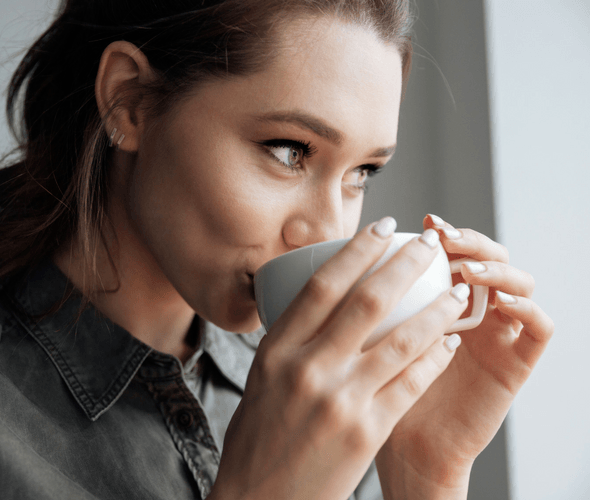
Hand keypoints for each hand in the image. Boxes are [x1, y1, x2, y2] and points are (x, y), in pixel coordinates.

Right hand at [210, 218, 468, 499]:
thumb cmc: (257, 443)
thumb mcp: (261, 383)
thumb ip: (289, 346)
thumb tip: (319, 311)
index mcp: (275, 352)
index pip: (322, 286)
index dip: (357, 250)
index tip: (383, 228)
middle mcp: (306, 369)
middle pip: (366, 301)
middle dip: (405, 264)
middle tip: (429, 245)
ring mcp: (339, 400)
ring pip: (400, 340)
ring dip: (436, 310)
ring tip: (458, 292)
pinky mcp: (366, 432)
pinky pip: (410, 384)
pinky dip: (434, 359)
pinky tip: (448, 343)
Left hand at [376, 215, 553, 498]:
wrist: (406, 453)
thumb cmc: (378, 396)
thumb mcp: (364, 344)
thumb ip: (359, 308)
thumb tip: (323, 261)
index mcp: (435, 301)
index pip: (447, 251)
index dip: (437, 233)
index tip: (410, 223)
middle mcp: (469, 311)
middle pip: (484, 256)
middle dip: (467, 239)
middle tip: (441, 236)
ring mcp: (496, 335)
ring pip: (518, 282)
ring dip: (496, 267)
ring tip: (467, 269)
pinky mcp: (515, 364)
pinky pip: (538, 329)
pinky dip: (527, 308)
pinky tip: (500, 302)